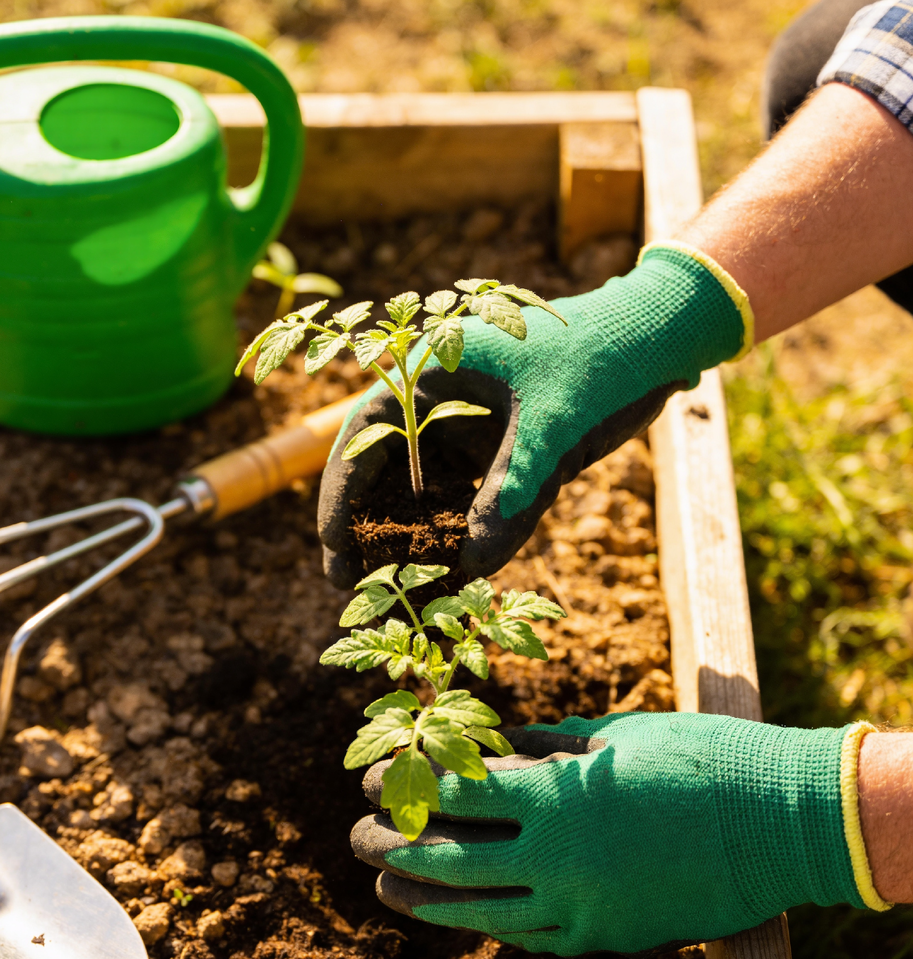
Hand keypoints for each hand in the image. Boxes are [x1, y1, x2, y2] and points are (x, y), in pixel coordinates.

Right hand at [317, 244, 749, 587]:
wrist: (660, 339)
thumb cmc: (601, 361)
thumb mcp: (554, 425)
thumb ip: (511, 490)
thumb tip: (471, 564)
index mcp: (433, 370)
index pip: (365, 436)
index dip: (342, 495)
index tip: (332, 548)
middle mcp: (441, 400)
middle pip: (384, 468)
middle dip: (368, 525)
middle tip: (349, 584)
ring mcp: (469, 425)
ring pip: (422, 488)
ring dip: (410, 536)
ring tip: (393, 587)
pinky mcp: (498, 447)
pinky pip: (465, 497)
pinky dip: (457, 531)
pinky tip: (449, 571)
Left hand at [350, 711, 885, 955]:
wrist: (779, 822)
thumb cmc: (698, 758)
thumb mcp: (613, 734)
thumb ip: (545, 749)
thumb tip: (494, 751)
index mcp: (555, 794)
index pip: (457, 793)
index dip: (408, 785)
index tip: (372, 779)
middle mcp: (556, 857)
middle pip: (452, 856)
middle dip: (395, 845)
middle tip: (356, 837)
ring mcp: (580, 905)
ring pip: (482, 908)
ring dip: (427, 898)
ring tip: (386, 887)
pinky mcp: (606, 936)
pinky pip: (531, 937)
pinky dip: (490, 925)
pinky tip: (462, 917)